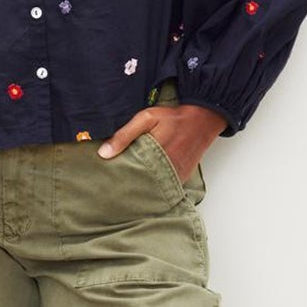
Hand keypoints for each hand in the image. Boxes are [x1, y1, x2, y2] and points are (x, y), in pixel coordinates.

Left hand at [97, 103, 227, 181]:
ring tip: (126, 186)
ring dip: (140, 187)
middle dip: (126, 185)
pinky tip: (144, 182)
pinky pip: (164, 187)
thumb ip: (125, 134)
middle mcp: (166, 169)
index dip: (117, 177)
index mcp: (154, 154)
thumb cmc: (173, 118)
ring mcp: (175, 176)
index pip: (129, 173)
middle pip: (139, 184)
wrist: (202, 120)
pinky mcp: (181, 178)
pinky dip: (154, 185)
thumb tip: (104, 153)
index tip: (106, 178)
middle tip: (112, 186)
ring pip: (151, 188)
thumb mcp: (147, 118)